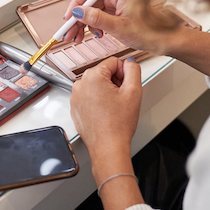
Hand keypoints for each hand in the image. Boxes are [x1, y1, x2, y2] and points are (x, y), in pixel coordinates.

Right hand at [62, 0, 172, 53]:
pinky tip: (96, 35)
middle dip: (77, 18)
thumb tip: (78, 12)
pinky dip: (94, 26)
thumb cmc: (151, 32)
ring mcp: (117, 3)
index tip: (68, 19)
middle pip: (89, 1)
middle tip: (69, 33)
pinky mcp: (118, 12)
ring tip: (80, 38)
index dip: (75, 4)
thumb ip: (97, 19)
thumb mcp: (119, 27)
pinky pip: (101, 16)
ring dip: (84, 24)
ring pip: (93, 10)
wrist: (166, 40)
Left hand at [70, 57, 141, 179]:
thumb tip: (130, 62)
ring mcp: (75, 97)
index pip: (114, 62)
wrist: (108, 147)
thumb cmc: (118, 124)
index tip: (127, 87)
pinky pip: (90, 97)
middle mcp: (80, 84)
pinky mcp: (75, 108)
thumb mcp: (134, 91)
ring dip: (107, 92)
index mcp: (93, 76)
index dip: (125, 74)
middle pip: (104, 73)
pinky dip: (99, 102)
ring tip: (114, 108)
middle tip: (122, 99)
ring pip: (97, 85)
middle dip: (115, 83)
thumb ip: (133, 70)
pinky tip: (106, 113)